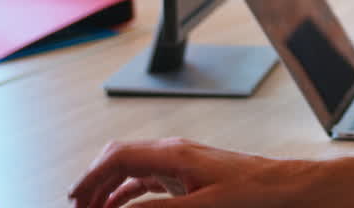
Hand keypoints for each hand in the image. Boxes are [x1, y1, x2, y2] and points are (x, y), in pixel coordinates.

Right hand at [68, 138, 276, 207]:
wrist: (279, 184)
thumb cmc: (251, 190)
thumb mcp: (204, 205)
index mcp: (175, 153)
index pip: (119, 156)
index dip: (91, 175)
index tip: (73, 198)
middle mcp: (173, 151)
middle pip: (119, 159)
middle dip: (94, 182)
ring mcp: (178, 160)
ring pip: (130, 169)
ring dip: (107, 189)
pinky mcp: (185, 172)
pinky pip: (145, 178)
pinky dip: (126, 192)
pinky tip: (117, 207)